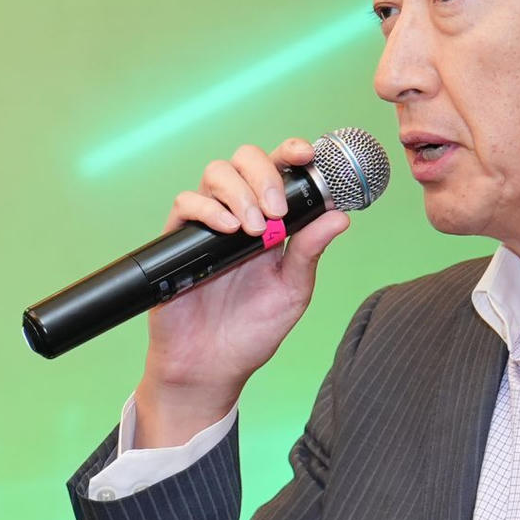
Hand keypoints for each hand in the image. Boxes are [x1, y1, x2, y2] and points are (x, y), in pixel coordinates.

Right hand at [132, 139, 352, 449]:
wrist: (211, 366)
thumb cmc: (251, 331)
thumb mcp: (293, 291)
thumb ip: (310, 251)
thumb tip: (340, 216)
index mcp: (271, 221)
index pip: (279, 170)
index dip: (291, 153)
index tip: (308, 156)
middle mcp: (239, 214)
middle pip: (245, 161)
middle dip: (264, 175)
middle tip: (276, 209)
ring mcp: (208, 226)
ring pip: (216, 174)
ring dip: (239, 192)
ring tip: (252, 229)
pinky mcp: (179, 241)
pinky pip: (186, 204)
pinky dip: (208, 209)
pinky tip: (228, 230)